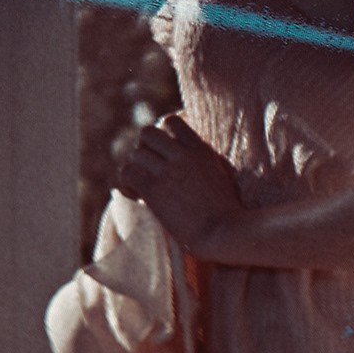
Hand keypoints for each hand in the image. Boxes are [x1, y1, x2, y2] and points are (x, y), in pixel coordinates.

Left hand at [116, 113, 244, 255]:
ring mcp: (167, 171)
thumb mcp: (220, 171)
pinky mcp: (153, 189)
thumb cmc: (226, 208)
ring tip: (142, 185)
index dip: (162, 134)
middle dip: (144, 148)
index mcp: (200, 148)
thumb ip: (202, 156)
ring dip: (136, 169)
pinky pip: (127, 173)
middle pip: (147, 133)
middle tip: (149, 167)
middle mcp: (182, 155)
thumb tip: (187, 149)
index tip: (162, 151)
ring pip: (135, 154)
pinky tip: (136, 194)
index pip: (171, 121)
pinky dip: (127, 183)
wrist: (222, 231)